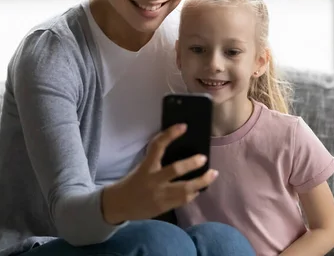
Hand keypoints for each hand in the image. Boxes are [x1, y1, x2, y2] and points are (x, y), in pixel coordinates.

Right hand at [102, 123, 217, 223]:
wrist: (120, 205)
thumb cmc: (133, 182)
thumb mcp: (142, 167)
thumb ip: (156, 161)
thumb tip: (181, 150)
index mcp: (146, 166)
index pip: (157, 146)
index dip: (170, 134)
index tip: (183, 126)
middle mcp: (153, 180)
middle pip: (175, 170)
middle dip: (191, 164)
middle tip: (203, 158)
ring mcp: (159, 195)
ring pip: (184, 189)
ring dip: (201, 182)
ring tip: (213, 174)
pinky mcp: (164, 207)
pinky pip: (183, 200)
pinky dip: (193, 193)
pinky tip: (199, 188)